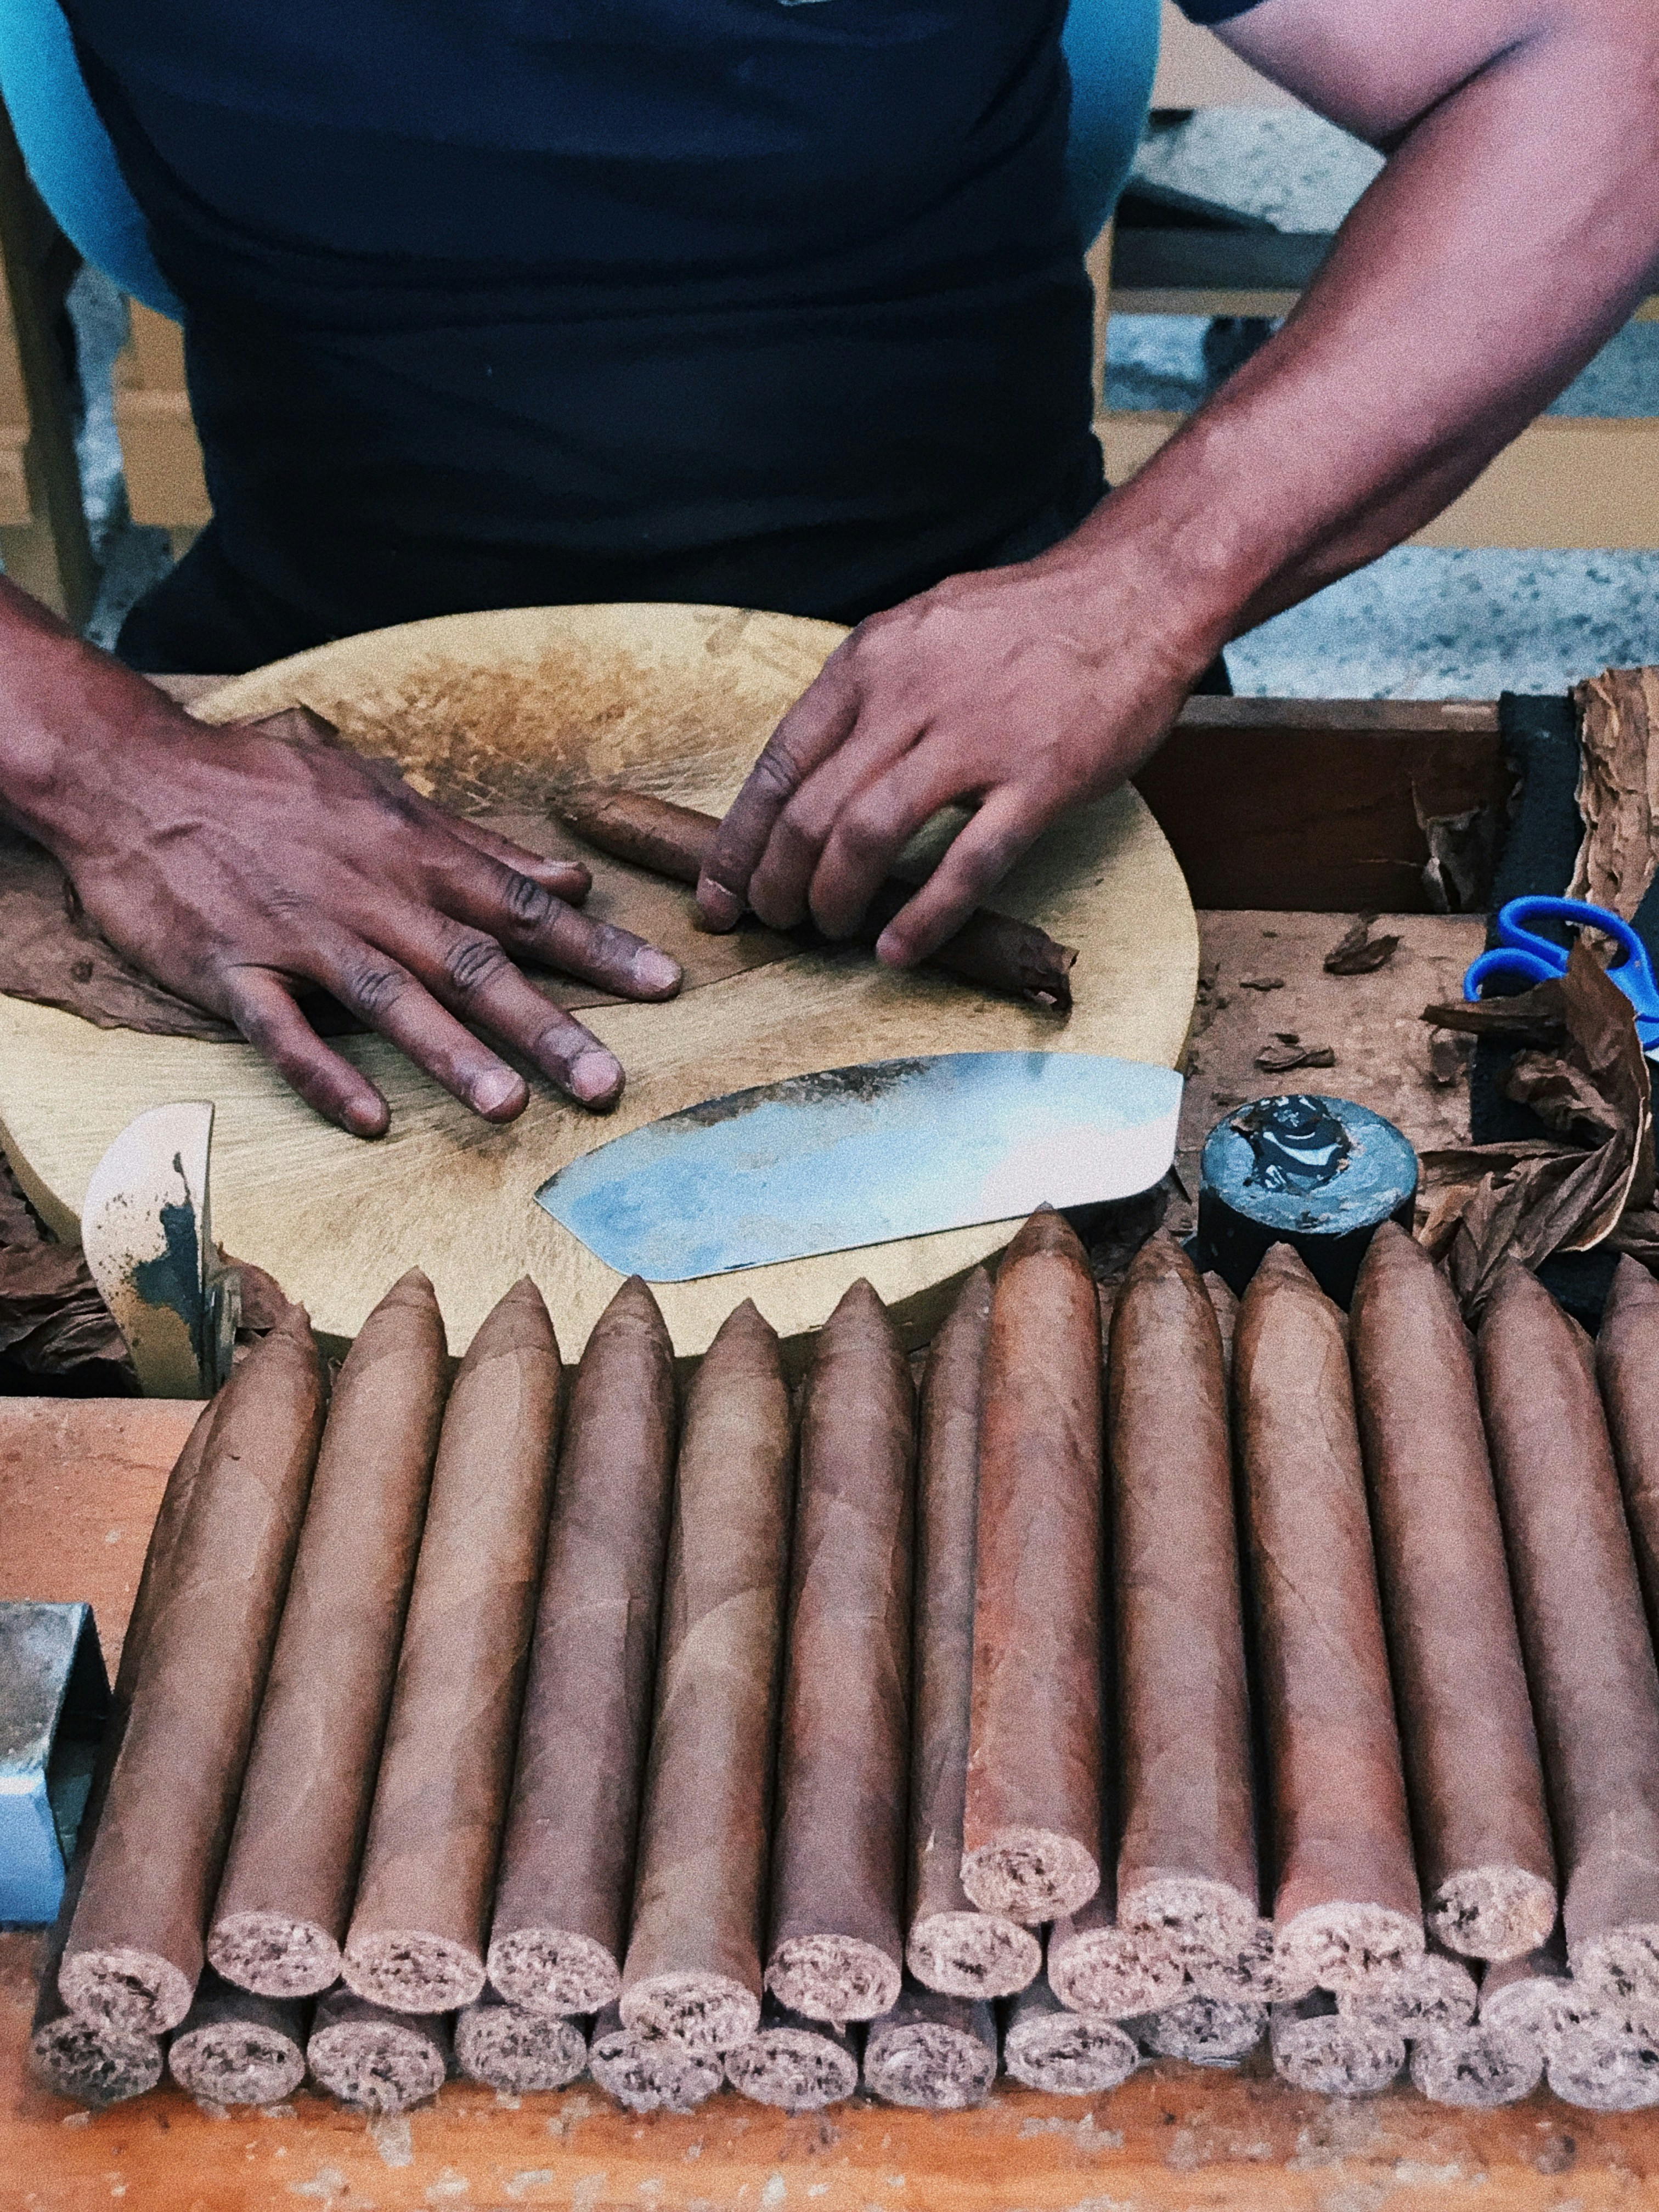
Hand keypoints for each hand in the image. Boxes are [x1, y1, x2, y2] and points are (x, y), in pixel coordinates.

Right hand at [0, 604, 678, 1135]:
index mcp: (413, 854)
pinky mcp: (232, 971)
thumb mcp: (379, 792)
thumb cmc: (267, 784)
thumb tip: (568, 878)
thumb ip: (477, 845)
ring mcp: (300, 937)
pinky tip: (367, 1118)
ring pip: (389, 1000)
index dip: (597, 947)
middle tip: (609, 1082)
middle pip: (473, 965)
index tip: (664, 985)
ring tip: (509, 1107)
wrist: (135, 773)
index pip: (524, 907)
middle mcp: (370, 898)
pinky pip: (282, 1030)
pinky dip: (324, 1072)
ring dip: (450, 1054)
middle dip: (547, 1024)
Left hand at [696, 551, 1208, 961]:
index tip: (719, 892)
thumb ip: (866, 690)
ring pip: (868, 836)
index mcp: (870, 663)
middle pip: (810, 811)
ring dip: (833, 898)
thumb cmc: (1028, 620)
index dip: (739, 841)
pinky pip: (966, 863)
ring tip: (825, 931)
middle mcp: (908, 699)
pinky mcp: (1038, 780)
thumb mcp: (921, 629)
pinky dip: (923, 917)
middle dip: (776, 883)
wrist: (1136, 592)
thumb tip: (817, 761)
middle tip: (773, 923)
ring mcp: (975, 741)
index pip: (779, 765)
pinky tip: (898, 951)